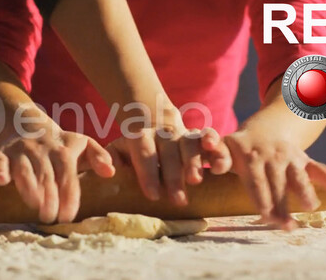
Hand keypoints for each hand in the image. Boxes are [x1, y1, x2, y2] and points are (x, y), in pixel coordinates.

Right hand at [0, 126, 114, 223]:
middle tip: (52, 218)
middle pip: (47, 176)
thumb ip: (99, 156)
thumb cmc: (61, 145)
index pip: (68, 174)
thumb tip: (111, 172)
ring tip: (35, 207)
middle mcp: (42, 149)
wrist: (29, 126)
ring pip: (24, 170)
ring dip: (29, 189)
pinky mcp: (2, 153)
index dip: (69, 195)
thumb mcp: (83, 145)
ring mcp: (21, 150)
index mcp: (63, 149)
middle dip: (50, 198)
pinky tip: (1, 182)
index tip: (69, 216)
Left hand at [107, 119, 231, 205]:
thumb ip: (108, 159)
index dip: (148, 173)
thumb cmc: (133, 150)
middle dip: (173, 175)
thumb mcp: (118, 151)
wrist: (154, 125)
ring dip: (193, 162)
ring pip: (190, 142)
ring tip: (195, 182)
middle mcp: (163, 132)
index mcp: (140, 135)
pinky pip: (210, 137)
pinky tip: (218, 164)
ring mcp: (183, 133)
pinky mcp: (200, 137)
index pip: (143, 152)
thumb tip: (108, 172)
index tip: (154, 195)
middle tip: (177, 200)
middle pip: (168, 150)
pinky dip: (215, 147)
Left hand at [224, 129, 325, 229]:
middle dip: (282, 207)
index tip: (267, 218)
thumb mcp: (224, 146)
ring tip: (310, 209)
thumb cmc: (239, 145)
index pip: (257, 183)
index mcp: (250, 157)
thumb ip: (218, 156)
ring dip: (305, 193)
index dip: (262, 201)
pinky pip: (317, 168)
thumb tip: (215, 165)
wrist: (265, 127)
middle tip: (287, 228)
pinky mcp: (303, 158)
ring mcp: (289, 157)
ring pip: (298, 177)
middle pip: (277, 185)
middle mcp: (272, 156)